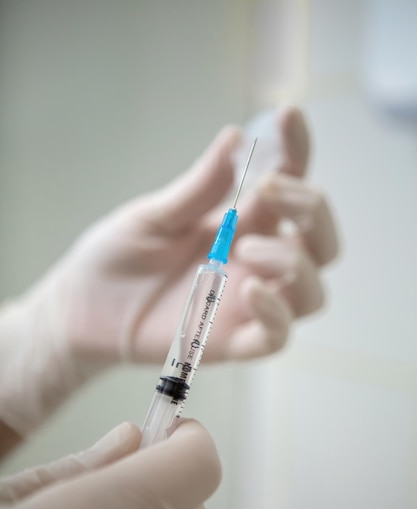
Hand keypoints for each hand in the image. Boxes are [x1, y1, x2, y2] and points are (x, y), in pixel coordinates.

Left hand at [54, 106, 337, 363]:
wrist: (83, 309)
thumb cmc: (117, 258)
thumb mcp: (153, 215)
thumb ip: (197, 188)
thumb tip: (235, 138)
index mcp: (242, 221)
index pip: (290, 182)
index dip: (298, 147)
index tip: (288, 115)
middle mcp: (254, 259)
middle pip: (320, 240)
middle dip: (311, 209)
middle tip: (270, 188)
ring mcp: (247, 302)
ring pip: (311, 290)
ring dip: (295, 262)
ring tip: (247, 245)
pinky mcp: (231, 341)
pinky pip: (277, 336)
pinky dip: (276, 313)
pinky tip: (251, 289)